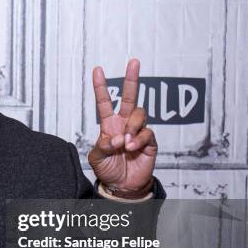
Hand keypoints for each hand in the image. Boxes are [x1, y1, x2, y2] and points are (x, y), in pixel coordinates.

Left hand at [87, 59, 156, 195]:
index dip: (101, 86)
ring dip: (132, 127)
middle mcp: (124, 124)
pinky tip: (131, 149)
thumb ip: (102, 146)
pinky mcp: (150, 141)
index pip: (104, 102)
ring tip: (125, 143)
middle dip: (132, 79)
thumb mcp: (97, 157)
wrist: (122, 186)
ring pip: (140, 114)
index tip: (97, 70)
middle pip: (131, 97)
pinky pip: (147, 133)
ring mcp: (138, 131)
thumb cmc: (108, 169)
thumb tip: (116, 137)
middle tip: (133, 62)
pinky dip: (138, 140)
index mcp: (109, 125)